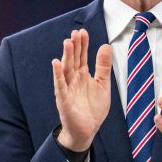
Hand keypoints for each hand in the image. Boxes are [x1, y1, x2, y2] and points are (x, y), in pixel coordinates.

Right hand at [51, 29, 112, 150]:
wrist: (87, 130)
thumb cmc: (93, 109)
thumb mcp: (103, 84)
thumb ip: (103, 66)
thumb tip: (105, 46)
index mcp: (83, 75)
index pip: (82, 56)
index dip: (82, 44)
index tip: (82, 32)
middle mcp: (73, 79)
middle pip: (73, 60)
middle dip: (74, 47)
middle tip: (75, 33)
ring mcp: (67, 88)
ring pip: (66, 69)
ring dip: (66, 56)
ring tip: (67, 42)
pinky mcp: (63, 99)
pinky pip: (60, 85)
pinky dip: (58, 74)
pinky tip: (56, 63)